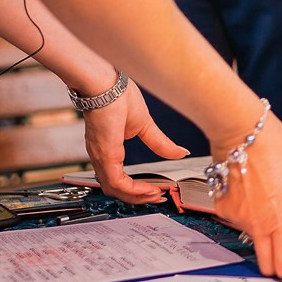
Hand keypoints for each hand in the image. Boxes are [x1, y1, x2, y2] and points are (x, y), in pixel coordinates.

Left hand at [83, 79, 188, 204]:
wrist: (106, 84)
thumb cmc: (118, 96)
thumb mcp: (144, 125)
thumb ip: (160, 142)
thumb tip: (181, 152)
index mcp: (108, 149)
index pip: (118, 178)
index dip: (136, 188)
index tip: (156, 189)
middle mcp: (100, 156)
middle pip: (115, 189)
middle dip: (138, 197)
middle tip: (158, 196)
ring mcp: (101, 157)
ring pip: (114, 189)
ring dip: (136, 196)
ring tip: (156, 195)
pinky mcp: (105, 155)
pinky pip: (116, 182)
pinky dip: (132, 190)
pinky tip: (148, 189)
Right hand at [206, 105, 281, 281]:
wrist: (239, 129)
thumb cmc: (273, 146)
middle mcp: (260, 225)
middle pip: (270, 265)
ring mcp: (239, 219)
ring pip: (256, 242)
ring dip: (269, 238)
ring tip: (277, 211)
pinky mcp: (224, 209)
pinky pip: (240, 224)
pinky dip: (251, 219)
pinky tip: (257, 198)